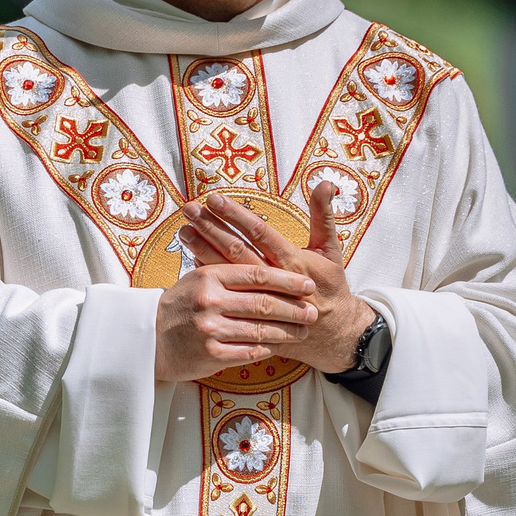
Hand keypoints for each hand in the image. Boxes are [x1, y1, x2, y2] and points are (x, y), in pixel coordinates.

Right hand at [153, 212, 318, 383]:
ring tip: (302, 331)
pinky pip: (250, 351)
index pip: (257, 275)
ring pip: (261, 330)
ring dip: (287, 332)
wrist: (148, 337)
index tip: (307, 284)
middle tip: (313, 311)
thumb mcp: (198, 278)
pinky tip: (279, 346)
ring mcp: (210, 330)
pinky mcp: (211, 355)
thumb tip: (264, 254)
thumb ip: (228, 269)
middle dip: (294, 308)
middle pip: (264, 303)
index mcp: (209, 276)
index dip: (287, 280)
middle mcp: (209, 302)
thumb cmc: (181, 305)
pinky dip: (268, 348)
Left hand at [159, 182, 378, 380]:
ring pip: (228, 271)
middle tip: (189, 209)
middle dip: (211, 228)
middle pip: (237, 250)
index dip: (236, 216)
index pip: (260, 233)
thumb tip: (325, 183)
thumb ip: (324, 215)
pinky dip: (211, 276)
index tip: (215, 199)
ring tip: (184, 231)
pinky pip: (227, 292)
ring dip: (203, 250)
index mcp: (293, 262)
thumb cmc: (329, 286)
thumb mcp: (331, 250)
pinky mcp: (252, 311)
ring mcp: (260, 297)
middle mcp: (273, 279)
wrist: (329, 332)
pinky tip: (192, 260)